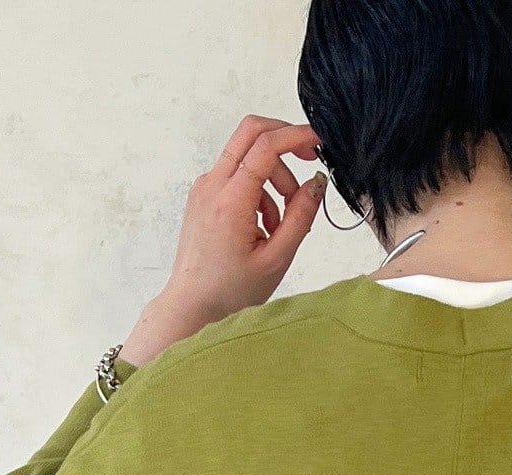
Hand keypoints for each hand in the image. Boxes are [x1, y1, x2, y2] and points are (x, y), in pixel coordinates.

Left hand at [120, 115, 325, 366]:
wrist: (192, 305)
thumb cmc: (231, 291)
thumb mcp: (276, 258)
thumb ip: (300, 217)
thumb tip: (317, 183)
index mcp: (230, 201)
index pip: (265, 146)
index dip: (296, 136)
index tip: (319, 140)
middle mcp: (212, 185)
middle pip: (251, 132)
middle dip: (284, 140)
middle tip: (309, 161)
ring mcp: (205, 186)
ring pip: (247, 156)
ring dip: (274, 177)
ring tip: (281, 224)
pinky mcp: (204, 194)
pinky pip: (238, 175)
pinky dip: (259, 190)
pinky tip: (263, 227)